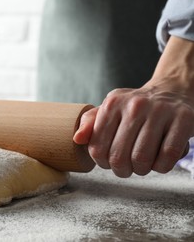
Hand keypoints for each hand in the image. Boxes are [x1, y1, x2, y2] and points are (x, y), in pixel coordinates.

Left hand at [73, 36, 193, 176]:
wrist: (172, 91)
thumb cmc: (135, 107)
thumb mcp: (110, 109)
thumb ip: (90, 123)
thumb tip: (77, 139)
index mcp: (112, 103)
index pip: (97, 147)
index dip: (102, 162)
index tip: (109, 161)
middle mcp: (135, 105)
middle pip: (118, 156)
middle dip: (121, 170)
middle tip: (126, 167)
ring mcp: (160, 111)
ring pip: (142, 159)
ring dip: (141, 170)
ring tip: (142, 164)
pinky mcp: (184, 119)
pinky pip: (168, 157)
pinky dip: (161, 167)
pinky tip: (159, 161)